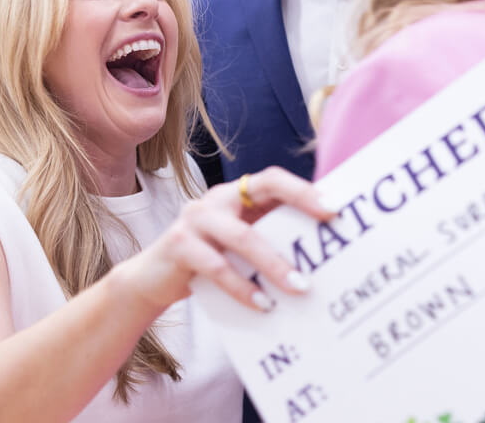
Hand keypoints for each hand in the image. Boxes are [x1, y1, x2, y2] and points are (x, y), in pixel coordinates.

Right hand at [121, 167, 333, 313]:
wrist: (150, 280)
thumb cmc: (206, 263)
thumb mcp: (237, 247)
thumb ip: (265, 239)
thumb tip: (319, 254)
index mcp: (234, 195)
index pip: (273, 179)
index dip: (303, 189)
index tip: (334, 207)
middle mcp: (215, 199)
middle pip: (262, 189)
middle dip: (300, 204)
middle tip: (328, 226)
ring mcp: (195, 219)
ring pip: (243, 237)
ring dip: (275, 264)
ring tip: (302, 287)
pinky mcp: (178, 245)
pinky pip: (217, 267)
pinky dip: (243, 288)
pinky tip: (263, 305)